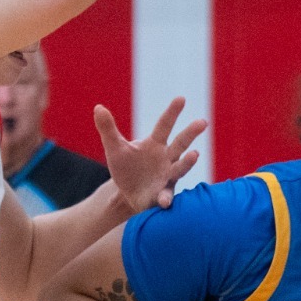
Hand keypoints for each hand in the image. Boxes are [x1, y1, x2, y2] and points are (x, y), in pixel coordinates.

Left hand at [94, 97, 207, 213]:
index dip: (172, 112)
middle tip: (202, 122)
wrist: (126, 194)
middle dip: (191, 133)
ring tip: (195, 154)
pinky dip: (166, 198)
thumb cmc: (125, 168)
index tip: (181, 98)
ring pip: (180, 168)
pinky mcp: (163, 195)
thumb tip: (98, 107)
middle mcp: (167, 158)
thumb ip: (108, 129)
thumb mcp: (114, 149)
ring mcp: (168, 177)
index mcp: (155, 144)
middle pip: (181, 143)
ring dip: (188, 162)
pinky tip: (164, 202)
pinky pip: (166, 196)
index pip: (165, 125)